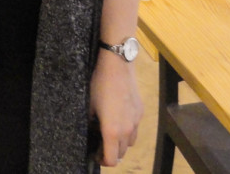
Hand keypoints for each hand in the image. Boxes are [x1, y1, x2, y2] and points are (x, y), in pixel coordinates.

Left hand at [90, 50, 142, 165]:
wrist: (117, 67)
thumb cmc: (98, 85)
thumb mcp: (89, 105)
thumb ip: (92, 123)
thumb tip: (93, 131)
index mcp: (112, 131)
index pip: (111, 159)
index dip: (102, 161)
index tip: (95, 155)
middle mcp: (127, 131)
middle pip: (121, 153)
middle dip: (110, 152)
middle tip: (99, 144)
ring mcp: (136, 122)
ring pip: (129, 142)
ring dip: (120, 143)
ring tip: (110, 132)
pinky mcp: (140, 112)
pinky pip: (135, 129)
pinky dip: (127, 130)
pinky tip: (118, 118)